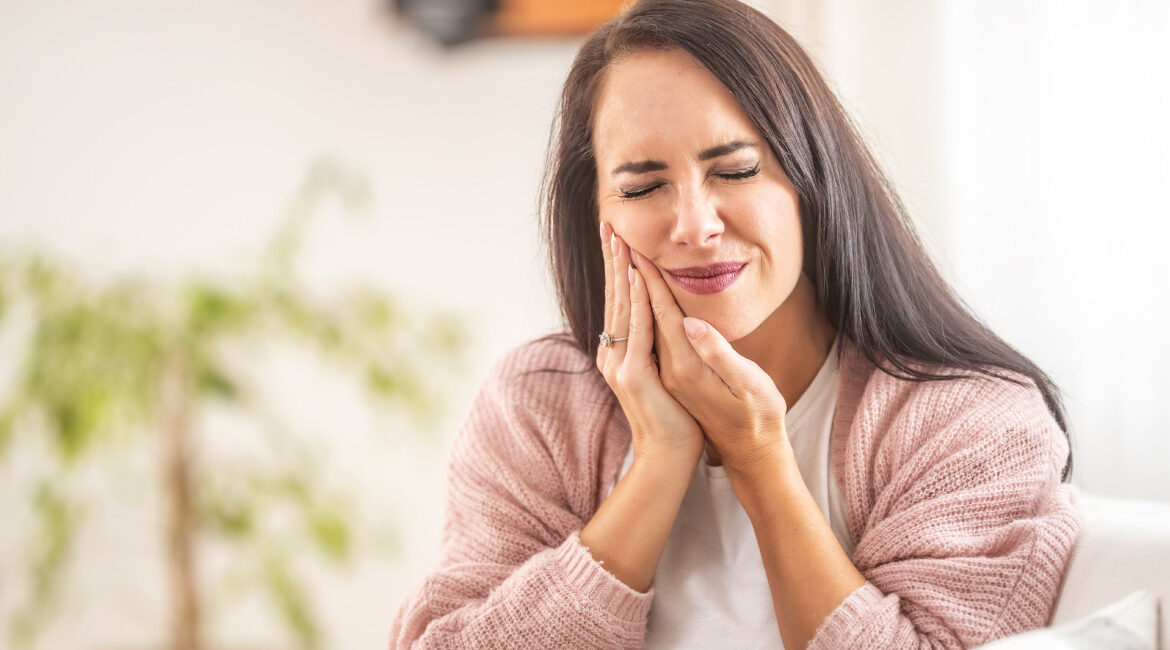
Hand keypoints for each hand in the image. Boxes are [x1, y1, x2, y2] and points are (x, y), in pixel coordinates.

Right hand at [596, 223, 703, 464]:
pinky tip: (635, 277)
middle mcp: (614, 354)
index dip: (618, 268)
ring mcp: (620, 365)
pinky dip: (636, 301)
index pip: (620, 301)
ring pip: (622, 307)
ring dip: (620, 270)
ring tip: (620, 239)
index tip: (617, 238)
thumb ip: (656, 349)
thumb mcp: (663, 374)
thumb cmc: (674, 418)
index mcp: (622, 352)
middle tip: (609, 224)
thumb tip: (658, 325)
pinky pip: (637, 330)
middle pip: (614, 297)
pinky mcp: (633, 376)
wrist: (669, 456)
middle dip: (613, 259)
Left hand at [630, 250, 789, 474]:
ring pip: (636, 322)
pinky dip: (636, 310)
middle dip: (628, 275)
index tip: (637, 249)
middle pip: (639, 313)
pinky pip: (644, 335)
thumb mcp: (748, 386)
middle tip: (614, 239)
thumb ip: (719, 354)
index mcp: (685, 368)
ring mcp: (665, 373)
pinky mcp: (668, 376)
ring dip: (626, 288)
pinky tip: (633, 296)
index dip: (650, 280)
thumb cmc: (757, 418)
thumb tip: (692, 324)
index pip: (661, 314)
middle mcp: (668, 369)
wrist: (746, 454)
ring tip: (616, 258)